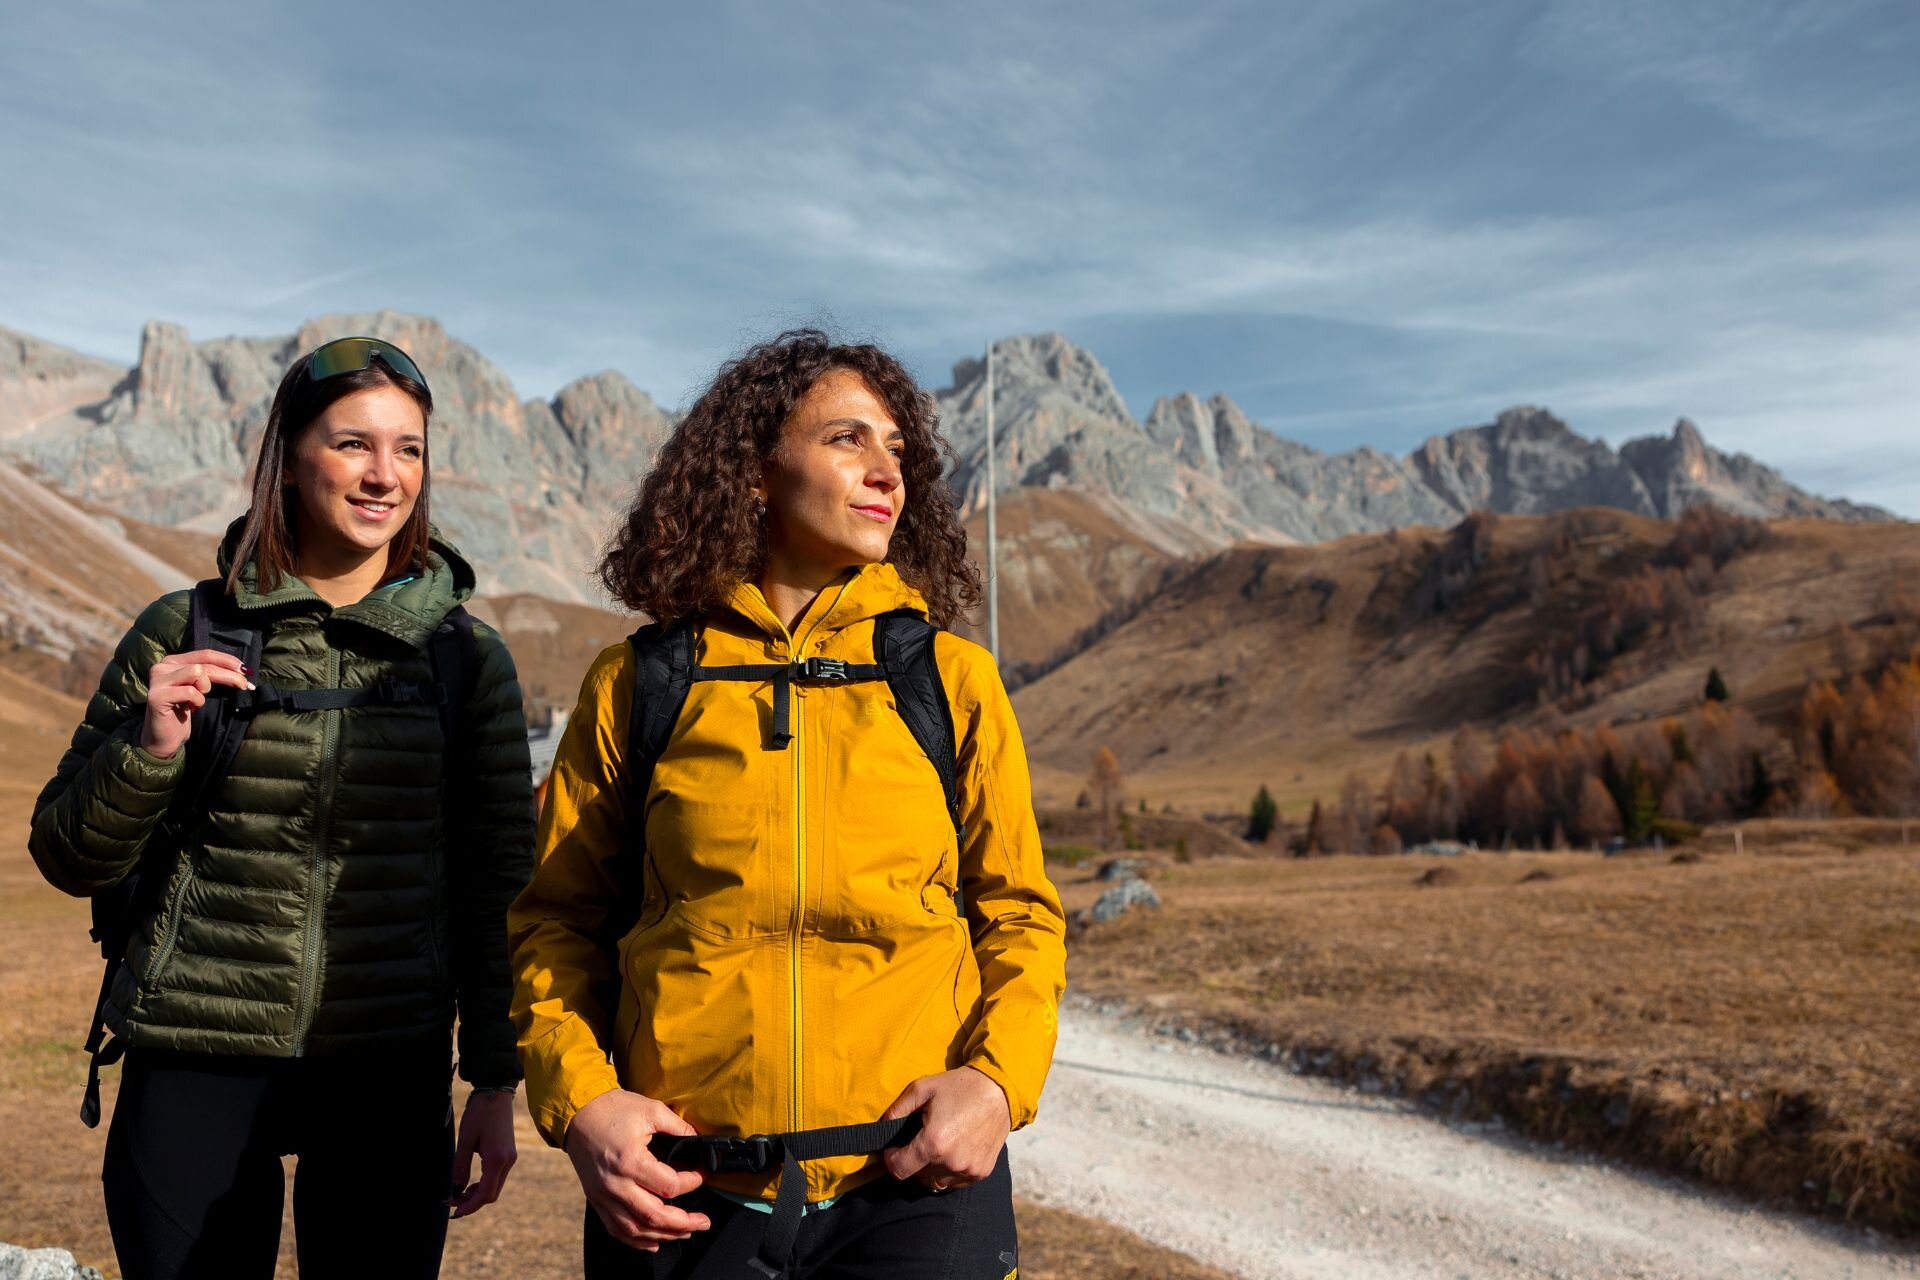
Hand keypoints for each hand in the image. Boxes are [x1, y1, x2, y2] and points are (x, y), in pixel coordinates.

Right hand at [140, 649, 252, 758]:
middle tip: (245, 686)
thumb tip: (244, 670)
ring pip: (197, 673)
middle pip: (204, 665)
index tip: (246, 670)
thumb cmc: (184, 713)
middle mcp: (162, 667)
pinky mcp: (157, 696)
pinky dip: (197, 701)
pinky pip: (190, 692)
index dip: (227, 660)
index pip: (205, 654)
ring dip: (205, 688)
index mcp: (172, 662)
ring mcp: (158, 680)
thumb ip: (211, 675)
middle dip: (229, 675)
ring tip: (197, 701)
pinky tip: (190, 708)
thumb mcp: (199, 689)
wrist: (164, 739)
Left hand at [449, 1090, 517, 1217]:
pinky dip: (484, 1184)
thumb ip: (460, 1167)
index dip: (470, 1206)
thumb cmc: (479, 1114)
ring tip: (459, 1193)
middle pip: (492, 1194)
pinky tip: (471, 1183)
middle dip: (473, 1203)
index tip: (454, 1211)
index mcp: (497, 1159)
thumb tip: (455, 1191)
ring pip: (495, 1187)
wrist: (496, 1093)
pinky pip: (497, 1177)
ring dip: (478, 1195)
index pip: (485, 1194)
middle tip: (453, 1203)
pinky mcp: (509, 1154)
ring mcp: (511, 1158)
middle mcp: (508, 1161)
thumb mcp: (465, 1140)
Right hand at [566, 1089, 711, 1251]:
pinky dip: (636, 1241)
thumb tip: (699, 1141)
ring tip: (685, 1232)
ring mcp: (604, 1195)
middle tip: (703, 1222)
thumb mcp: (651, 1110)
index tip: (704, 1174)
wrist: (578, 1112)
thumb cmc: (614, 1109)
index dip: (692, 1182)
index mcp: (631, 1161)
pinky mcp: (596, 1199)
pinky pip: (616, 1229)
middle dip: (683, 1223)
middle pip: (654, 1217)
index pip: (670, 1185)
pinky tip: (654, 1242)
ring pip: (635, 1229)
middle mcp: (616, 1184)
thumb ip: (678, 1127)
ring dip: (663, 1235)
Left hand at [881, 1066, 1009, 1192]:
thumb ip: (896, 1110)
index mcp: (933, 1144)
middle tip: (920, 1139)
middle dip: (913, 1160)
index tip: (895, 1147)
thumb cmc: (959, 1087)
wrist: (999, 1090)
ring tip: (938, 1144)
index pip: (898, 1170)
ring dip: (930, 1169)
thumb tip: (881, 1128)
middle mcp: (951, 1163)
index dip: (891, 1158)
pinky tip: (954, 1149)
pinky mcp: (980, 1173)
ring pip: (935, 1182)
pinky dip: (949, 1171)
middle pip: (916, 1176)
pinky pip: (954, 1182)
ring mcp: (968, 1170)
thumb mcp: (922, 1088)